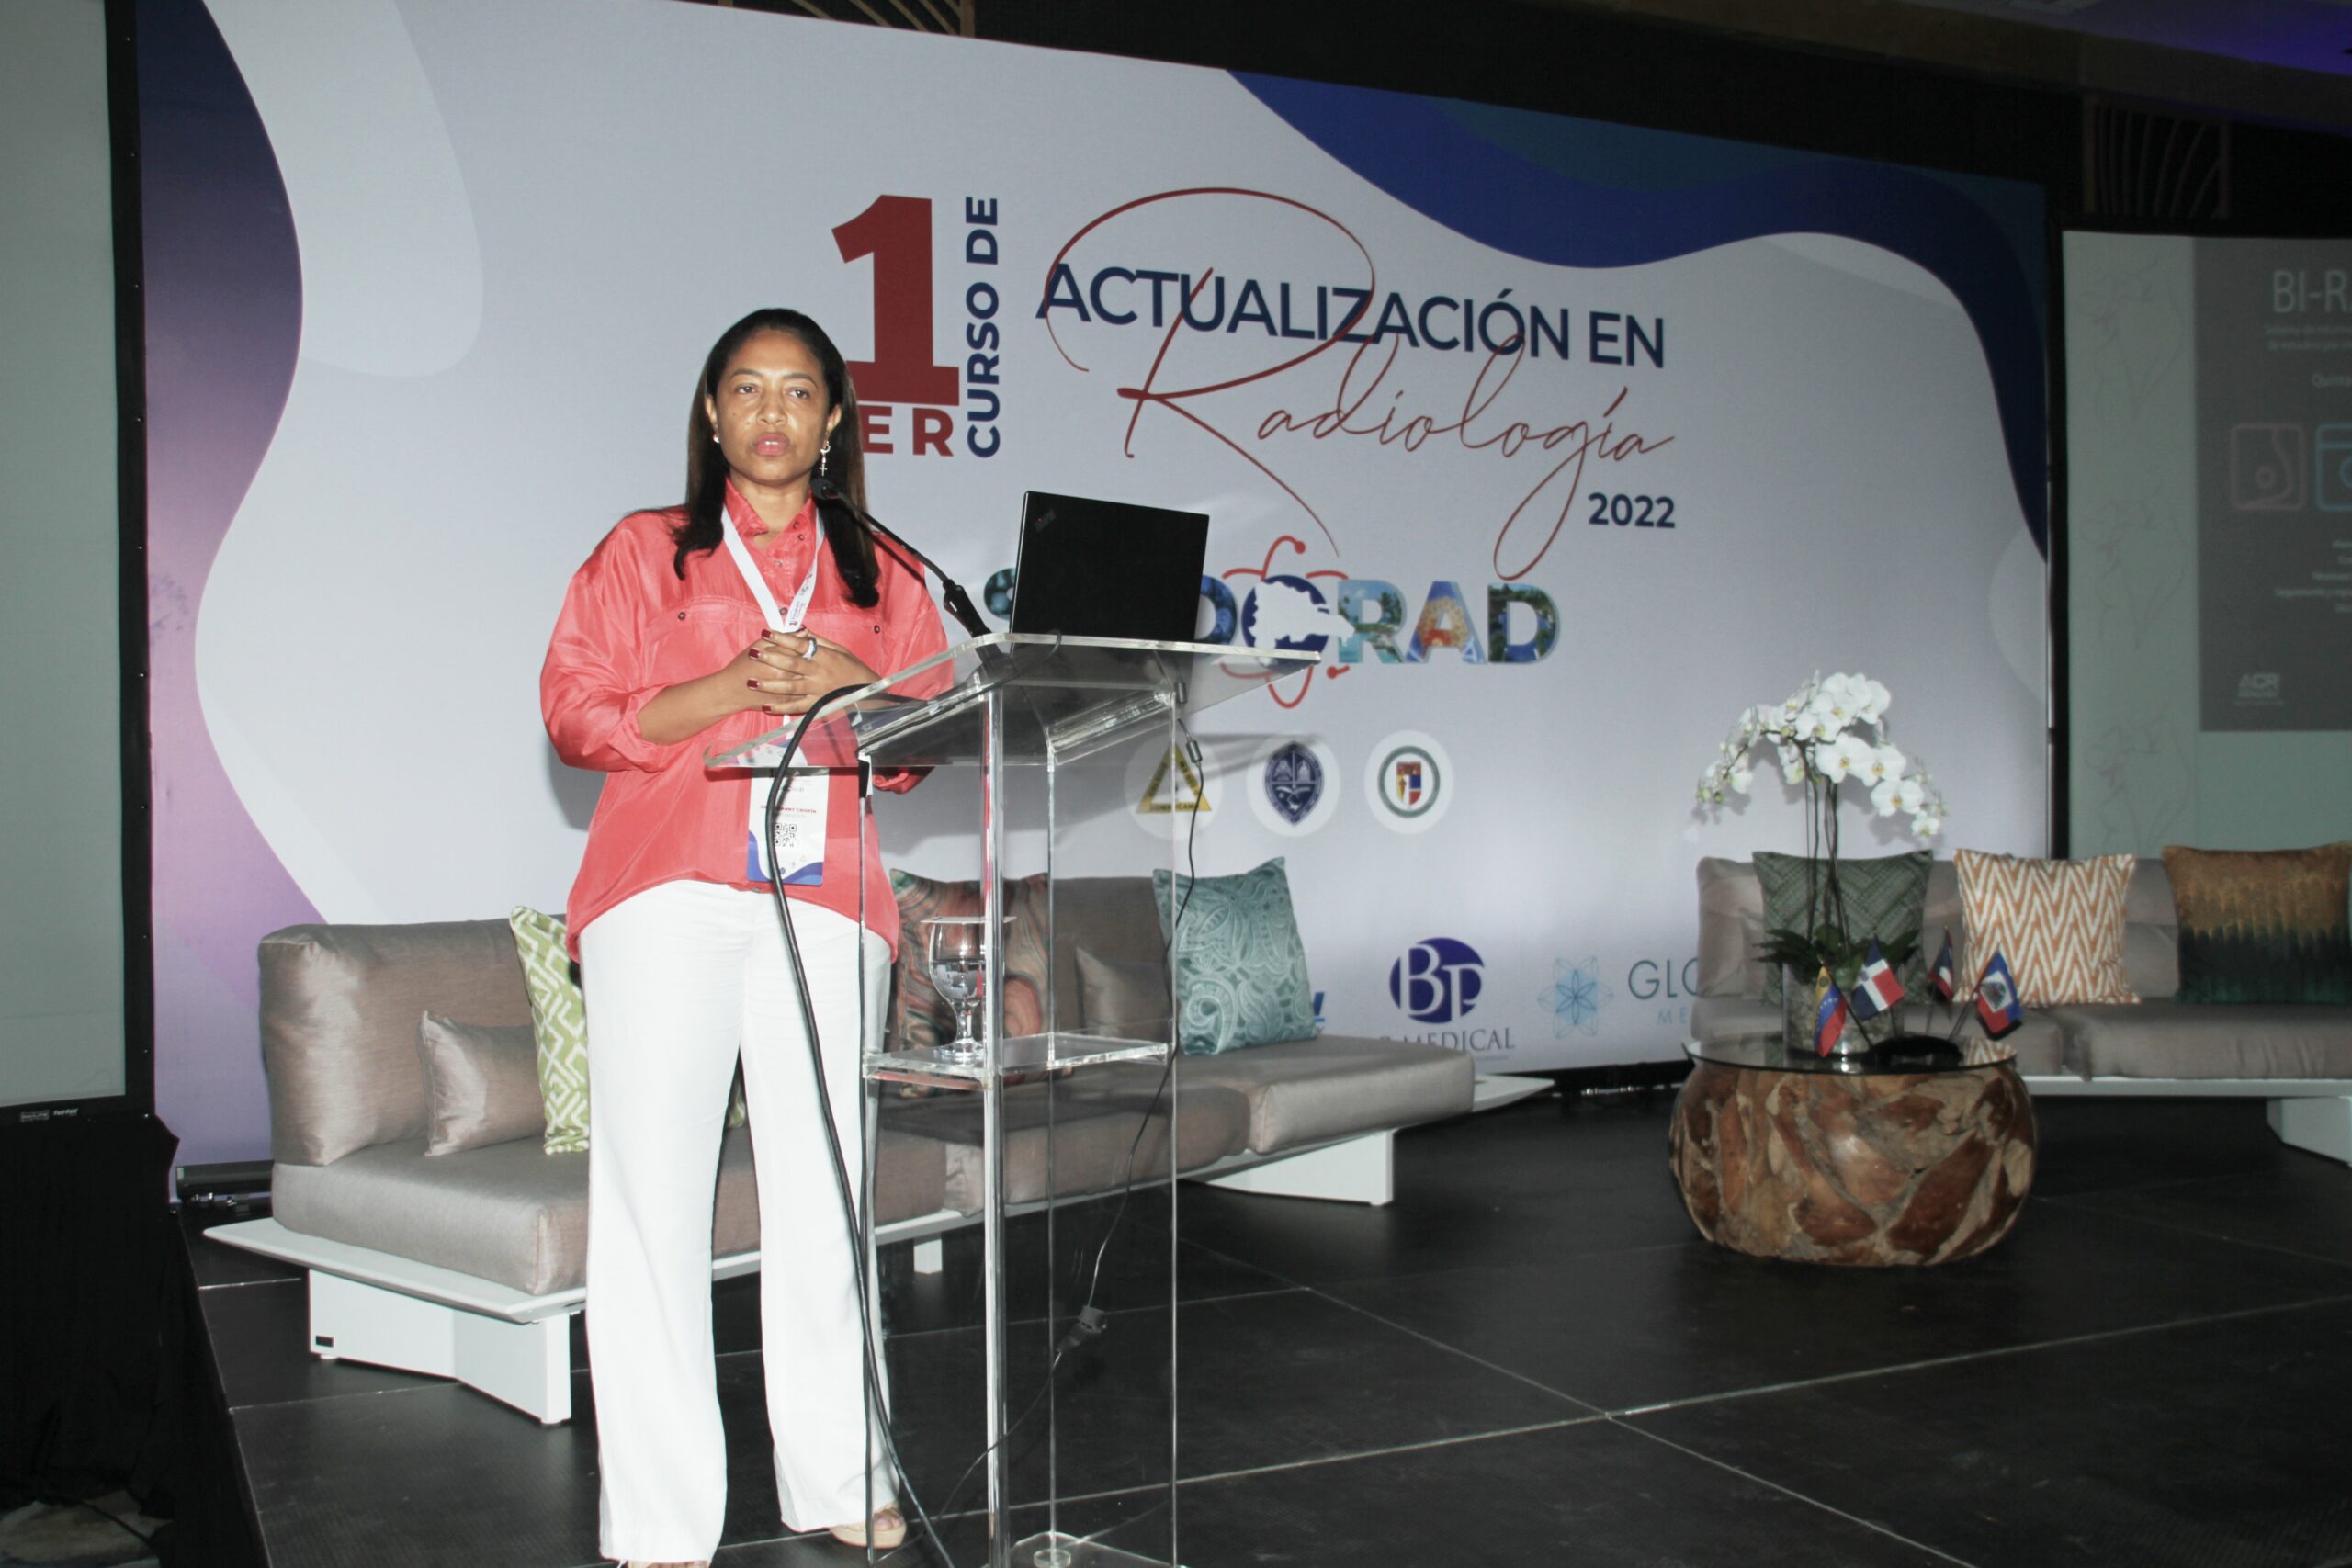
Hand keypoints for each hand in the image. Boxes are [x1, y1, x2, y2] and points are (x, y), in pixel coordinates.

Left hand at [740, 629, 879, 716]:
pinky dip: (781, 708)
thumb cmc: (852, 669)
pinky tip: (766, 707)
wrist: (868, 693)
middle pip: (791, 664)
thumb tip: (800, 629)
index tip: (765, 632)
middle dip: (770, 658)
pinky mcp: (817, 705)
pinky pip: (796, 707)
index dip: (781, 638)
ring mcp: (818, 690)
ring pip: (790, 687)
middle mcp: (820, 673)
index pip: (800, 644)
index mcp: (825, 656)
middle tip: (753, 653)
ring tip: (751, 682)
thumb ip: (818, 641)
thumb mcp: (839, 650)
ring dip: (769, 685)